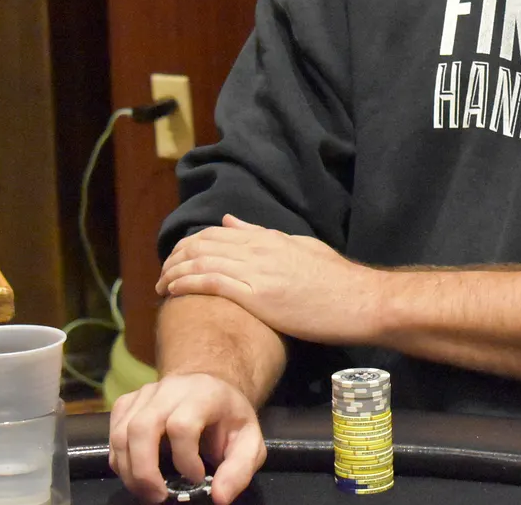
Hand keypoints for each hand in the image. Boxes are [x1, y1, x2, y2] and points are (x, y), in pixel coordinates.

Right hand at [108, 372, 266, 504]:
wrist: (211, 387)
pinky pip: (113, 434)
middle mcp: (170, 388)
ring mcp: (145, 393)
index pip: (182, 425)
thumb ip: (240, 469)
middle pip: (142, 427)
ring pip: (121, 432)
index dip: (185, 459)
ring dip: (129, 470)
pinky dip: (119, 460)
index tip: (197, 477)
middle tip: (158, 496)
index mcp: (203, 394)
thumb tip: (220, 497)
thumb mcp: (249, 442)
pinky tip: (136, 473)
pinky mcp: (128, 402)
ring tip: (148, 491)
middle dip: (145, 470)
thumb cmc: (228, 419)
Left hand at [157, 216, 383, 344]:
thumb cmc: (336, 280)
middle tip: (162, 276)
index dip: (189, 245)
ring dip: (174, 273)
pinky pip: (212, 282)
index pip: (215, 232)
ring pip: (202, 261)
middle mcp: (259, 249)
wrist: (360, 300)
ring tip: (161, 286)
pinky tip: (173, 291)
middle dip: (175, 259)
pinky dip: (187, 283)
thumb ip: (263, 234)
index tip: (177, 260)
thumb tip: (230, 221)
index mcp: (268, 238)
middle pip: (202, 244)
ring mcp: (258, 271)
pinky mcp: (259, 295)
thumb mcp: (300, 247)